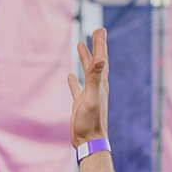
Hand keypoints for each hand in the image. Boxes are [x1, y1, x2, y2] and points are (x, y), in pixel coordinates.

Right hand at [66, 28, 109, 149]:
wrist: (88, 142)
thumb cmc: (90, 122)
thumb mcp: (92, 98)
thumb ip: (94, 79)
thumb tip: (101, 60)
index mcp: (100, 84)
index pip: (101, 59)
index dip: (100, 44)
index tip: (100, 29)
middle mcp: (96, 87)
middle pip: (96, 62)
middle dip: (96, 46)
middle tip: (95, 31)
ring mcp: (88, 95)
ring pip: (87, 72)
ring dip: (85, 59)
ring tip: (80, 45)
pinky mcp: (80, 103)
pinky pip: (77, 88)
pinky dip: (73, 80)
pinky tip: (70, 76)